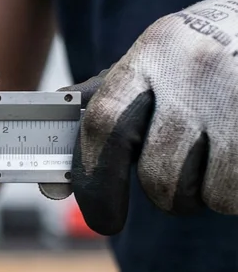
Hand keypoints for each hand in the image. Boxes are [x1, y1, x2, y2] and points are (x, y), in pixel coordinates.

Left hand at [68, 0, 237, 234]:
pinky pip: (237, 191)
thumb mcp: (153, 65)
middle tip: (179, 179)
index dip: (95, 182)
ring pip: (208, 192)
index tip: (103, 220)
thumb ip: (102, 117)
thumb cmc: (201, 60)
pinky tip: (236, 157)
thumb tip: (53, 188)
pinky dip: (235, 190)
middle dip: (166, 193)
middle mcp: (195, 69)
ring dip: (209, 192)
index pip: (104, 124)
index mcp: (153, 51)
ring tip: (218, 156)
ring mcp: (237, 95)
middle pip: (158, 174)